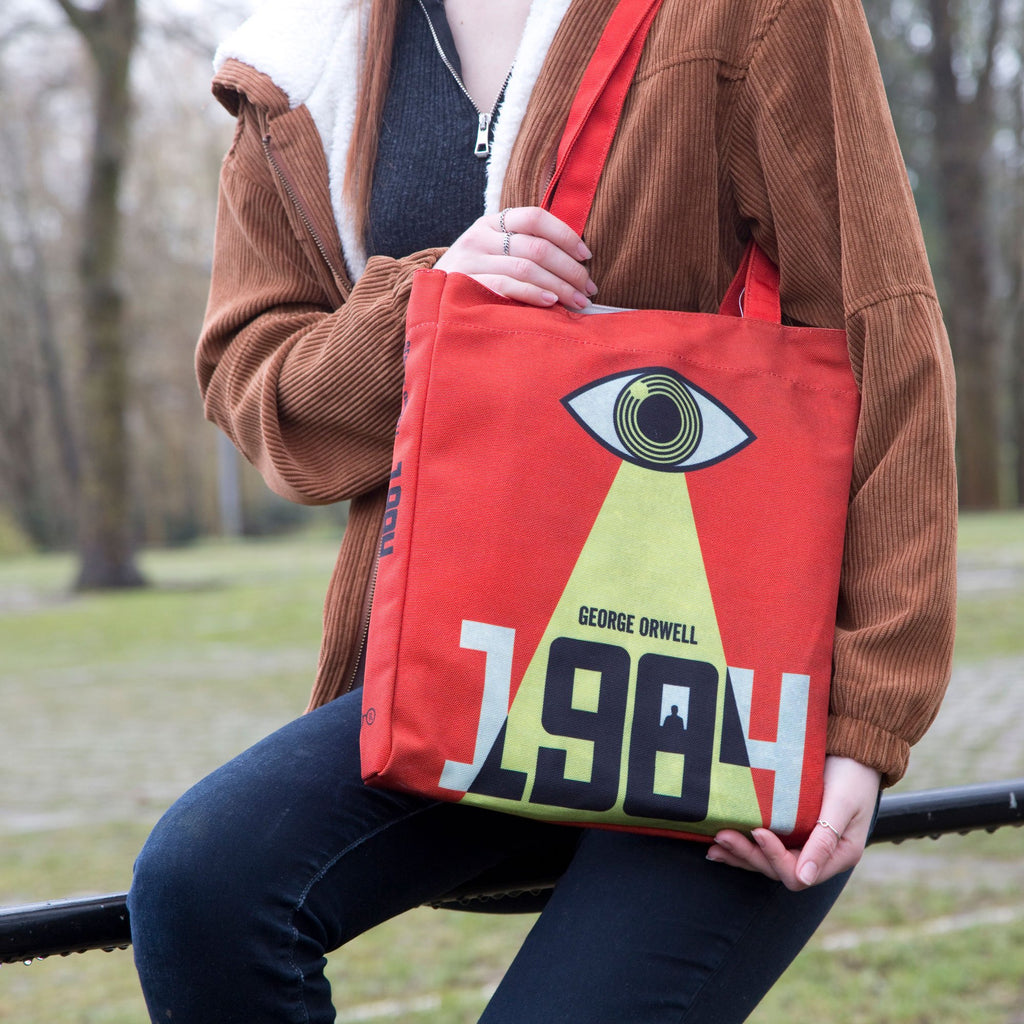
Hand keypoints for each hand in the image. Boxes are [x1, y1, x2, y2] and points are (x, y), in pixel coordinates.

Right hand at [435, 206, 596, 309]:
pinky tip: (551, 303)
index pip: (536, 218)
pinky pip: (507, 285)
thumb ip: (525, 247)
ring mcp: (471, 260)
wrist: (430, 297)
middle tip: (588, 288)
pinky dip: (533, 293)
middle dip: (570, 269)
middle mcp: (480, 236)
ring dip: (559, 286)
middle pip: (537, 247)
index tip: (587, 257)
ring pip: (526, 267)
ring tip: (577, 302)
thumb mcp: (494, 253)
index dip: (566, 236)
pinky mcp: (466, 283)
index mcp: (492, 222)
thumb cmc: (474, 277)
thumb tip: (577, 260)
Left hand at [705, 755, 881, 889]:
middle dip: (749, 854)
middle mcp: (818, 857)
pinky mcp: (791, 831)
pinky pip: (765, 846)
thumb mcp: (842, 804)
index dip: (774, 856)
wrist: (854, 751)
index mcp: (838, 856)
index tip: (758, 831)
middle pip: (777, 870)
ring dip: (741, 854)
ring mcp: (803, 845)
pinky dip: (744, 845)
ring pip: (767, 861)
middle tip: (722, 835)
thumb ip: (824, 841)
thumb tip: (804, 878)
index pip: (798, 873)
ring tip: (714, 843)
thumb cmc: (852, 775)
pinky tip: (721, 843)